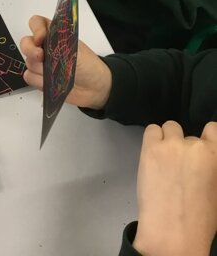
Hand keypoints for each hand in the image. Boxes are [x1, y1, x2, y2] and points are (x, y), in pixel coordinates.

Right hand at [20, 15, 111, 109]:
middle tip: (41, 57)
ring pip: (28, 62)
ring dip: (41, 69)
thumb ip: (57, 44)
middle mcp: (44, 47)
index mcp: (54, 34)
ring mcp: (41, 63)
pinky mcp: (39, 78)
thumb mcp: (75, 50)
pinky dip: (39, 81)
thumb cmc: (88, 65)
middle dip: (30, 50)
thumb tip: (44, 42)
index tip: (40, 38)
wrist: (94, 88)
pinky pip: (29, 77)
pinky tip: (51, 83)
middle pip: (26, 42)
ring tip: (57, 74)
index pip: (36, 23)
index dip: (35, 29)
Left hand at [133, 121, 216, 255]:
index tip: (200, 146)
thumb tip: (204, 162)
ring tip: (165, 160)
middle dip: (185, 148)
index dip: (206, 136)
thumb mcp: (216, 190)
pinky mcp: (151, 148)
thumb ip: (211, 168)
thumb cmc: (199, 219)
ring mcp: (172, 145)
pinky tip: (153, 156)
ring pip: (170, 127)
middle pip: (189, 135)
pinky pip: (151, 130)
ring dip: (168, 140)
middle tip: (179, 167)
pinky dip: (153, 139)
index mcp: (216, 156)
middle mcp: (196, 146)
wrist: (174, 232)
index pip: (213, 129)